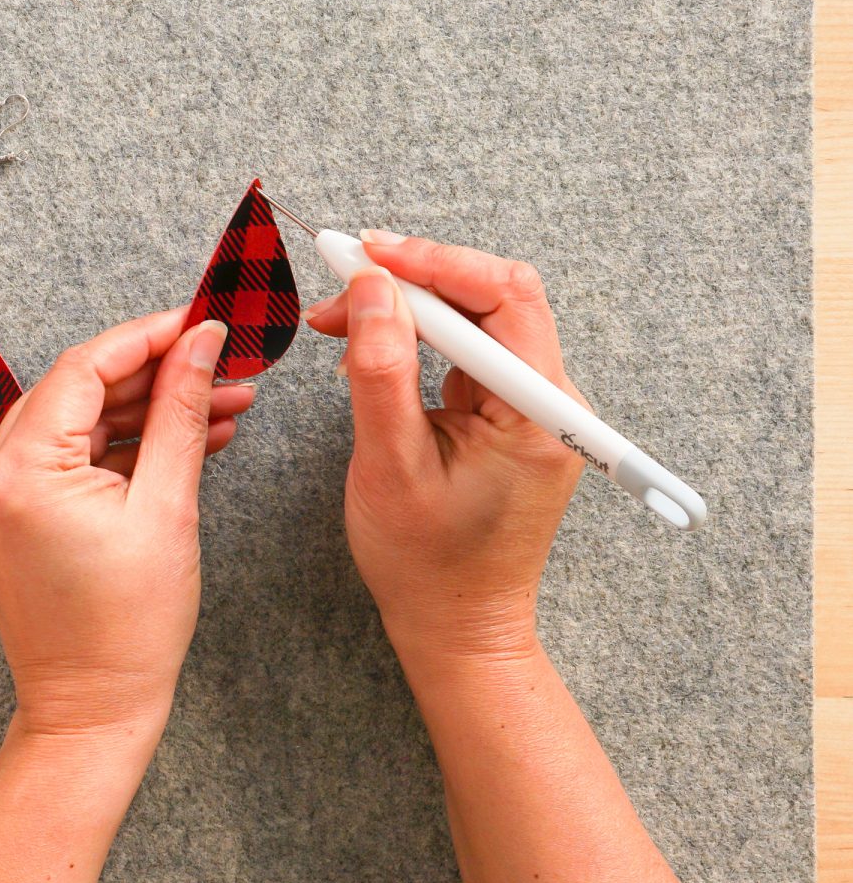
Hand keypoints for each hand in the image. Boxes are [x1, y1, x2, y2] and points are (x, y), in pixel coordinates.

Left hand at [0, 308, 252, 737]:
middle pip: (76, 390)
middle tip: (220, 364)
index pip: (82, 369)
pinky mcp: (5, 515)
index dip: (147, 338)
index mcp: (18, 474)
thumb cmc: (129, 628)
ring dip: (142, 411)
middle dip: (154, 375)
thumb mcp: (167, 508)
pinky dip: (116, 447)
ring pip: (73, 422)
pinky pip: (62, 458)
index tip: (200, 322)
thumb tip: (202, 342)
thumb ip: (181, 413)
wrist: (92, 708)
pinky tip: (178, 440)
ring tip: (219, 406)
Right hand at [303, 232, 586, 665]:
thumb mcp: (391, 465)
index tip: (366, 253)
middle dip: (413, 278)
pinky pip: (463, 353)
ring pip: (473, 319)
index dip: (433, 264)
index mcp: (538, 414)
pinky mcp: (503, 415)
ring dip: (406, 306)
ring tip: (335, 317)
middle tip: (341, 274)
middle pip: (492, 297)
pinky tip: (366, 346)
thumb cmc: (426, 565)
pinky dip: (413, 338)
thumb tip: (370, 288)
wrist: (457, 629)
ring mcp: (528, 406)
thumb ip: (381, 371)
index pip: (503, 298)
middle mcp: (548, 401)